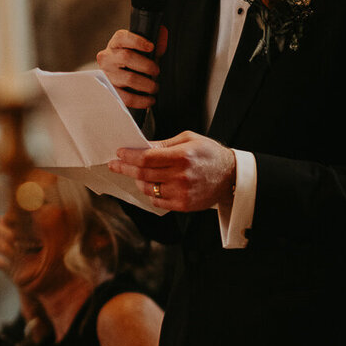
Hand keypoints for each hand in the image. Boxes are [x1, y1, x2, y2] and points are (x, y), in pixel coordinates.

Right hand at [97, 27, 166, 111]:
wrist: (118, 76)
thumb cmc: (132, 61)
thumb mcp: (143, 51)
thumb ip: (155, 43)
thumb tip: (163, 32)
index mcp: (116, 44)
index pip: (123, 37)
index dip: (137, 41)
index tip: (151, 47)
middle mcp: (108, 57)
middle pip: (127, 57)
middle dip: (146, 65)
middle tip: (156, 71)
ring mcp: (107, 74)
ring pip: (128, 79)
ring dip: (147, 84)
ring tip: (155, 87)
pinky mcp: (110, 90)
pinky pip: (126, 97)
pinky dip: (141, 100)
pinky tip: (150, 100)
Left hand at [109, 132, 236, 211]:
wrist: (230, 176)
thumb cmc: (210, 155)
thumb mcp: (189, 139)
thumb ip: (164, 145)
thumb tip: (142, 147)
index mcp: (181, 156)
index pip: (146, 157)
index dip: (129, 155)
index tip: (119, 153)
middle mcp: (180, 176)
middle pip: (142, 173)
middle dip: (125, 168)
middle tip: (115, 164)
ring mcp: (181, 192)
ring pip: (147, 188)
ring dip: (138, 180)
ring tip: (138, 174)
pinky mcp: (183, 205)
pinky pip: (157, 201)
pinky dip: (151, 193)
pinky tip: (154, 185)